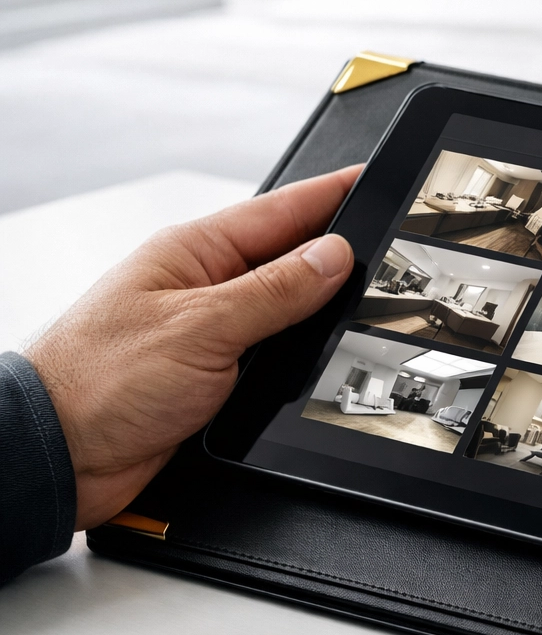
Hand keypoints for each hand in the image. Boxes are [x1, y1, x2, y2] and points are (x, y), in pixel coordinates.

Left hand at [26, 166, 361, 528]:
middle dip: (340, 252)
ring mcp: (208, 332)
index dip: (333, 194)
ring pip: (286, 310)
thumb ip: (274, 291)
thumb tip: (333, 257)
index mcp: (193, 253)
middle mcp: (202, 288)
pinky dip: (300, 354)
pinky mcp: (211, 377)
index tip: (376, 179)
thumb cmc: (95, 382)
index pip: (281, 211)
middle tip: (392, 242)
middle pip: (289, 259)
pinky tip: (323, 355)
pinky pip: (272, 353)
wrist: (56, 455)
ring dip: (321, 309)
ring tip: (368, 296)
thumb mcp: (201, 326)